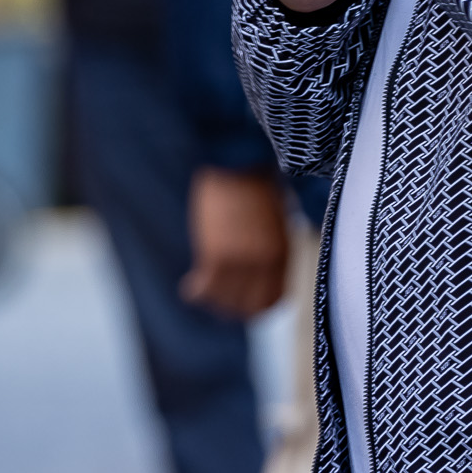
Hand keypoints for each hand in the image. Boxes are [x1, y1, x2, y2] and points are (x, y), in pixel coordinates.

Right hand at [180, 167, 289, 318]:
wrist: (235, 162)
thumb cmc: (255, 185)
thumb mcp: (276, 221)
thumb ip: (272, 249)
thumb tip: (264, 270)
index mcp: (282, 253)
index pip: (273, 300)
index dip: (256, 309)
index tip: (242, 305)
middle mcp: (264, 263)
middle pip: (249, 307)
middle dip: (232, 310)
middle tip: (217, 302)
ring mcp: (241, 260)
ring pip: (224, 301)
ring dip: (212, 302)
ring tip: (202, 294)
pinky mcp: (216, 253)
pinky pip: (205, 287)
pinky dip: (196, 292)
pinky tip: (189, 288)